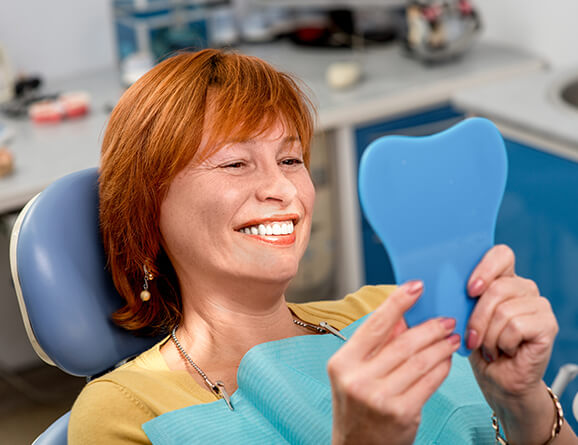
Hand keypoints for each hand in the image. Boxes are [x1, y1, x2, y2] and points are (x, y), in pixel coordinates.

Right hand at [328, 281, 460, 444]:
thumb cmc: (358, 407)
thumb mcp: (356, 373)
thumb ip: (377, 345)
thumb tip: (404, 316)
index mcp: (342, 363)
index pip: (374, 325)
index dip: (398, 302)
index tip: (416, 286)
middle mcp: (358, 379)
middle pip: (403, 343)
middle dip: (430, 327)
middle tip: (446, 319)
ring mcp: (380, 398)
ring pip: (420, 361)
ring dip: (441, 346)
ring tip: (452, 337)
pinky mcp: (402, 414)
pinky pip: (429, 382)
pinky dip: (442, 367)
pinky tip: (447, 360)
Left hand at [465, 244, 559, 443]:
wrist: (497, 380)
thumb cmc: (478, 347)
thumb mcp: (463, 316)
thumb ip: (460, 296)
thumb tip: (439, 282)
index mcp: (503, 279)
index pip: (501, 254)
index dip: (485, 268)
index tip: (469, 290)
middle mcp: (524, 288)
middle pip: (497, 287)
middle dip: (477, 317)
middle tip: (472, 337)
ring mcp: (538, 305)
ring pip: (504, 310)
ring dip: (488, 335)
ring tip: (489, 347)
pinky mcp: (547, 325)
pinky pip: (517, 326)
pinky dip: (503, 343)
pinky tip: (505, 351)